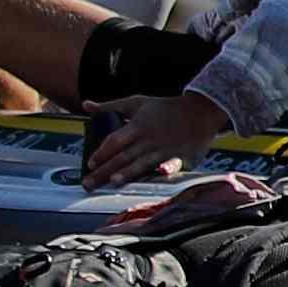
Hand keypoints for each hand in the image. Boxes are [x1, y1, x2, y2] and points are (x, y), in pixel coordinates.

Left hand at [82, 89, 227, 193]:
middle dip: (104, 171)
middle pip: (123, 156)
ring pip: (143, 163)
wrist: (201, 110)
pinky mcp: (182, 156)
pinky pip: (172, 166)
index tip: (89, 164)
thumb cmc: (165, 108)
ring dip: (129, 172)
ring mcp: (166, 149)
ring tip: (114, 182)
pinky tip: (158, 176)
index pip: (115, 140)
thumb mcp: (137, 103)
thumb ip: (110, 107)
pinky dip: (165, 171)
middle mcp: (150, 139)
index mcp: (138, 126)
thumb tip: (86, 105)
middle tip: (88, 184)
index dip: (101, 152)